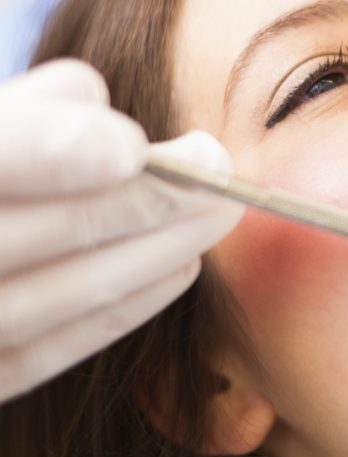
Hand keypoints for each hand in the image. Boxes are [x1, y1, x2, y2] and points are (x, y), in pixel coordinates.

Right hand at [0, 60, 242, 402]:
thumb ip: (14, 116)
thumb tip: (95, 97)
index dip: (49, 152)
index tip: (132, 146)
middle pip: (16, 235)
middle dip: (132, 201)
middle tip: (218, 167)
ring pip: (34, 303)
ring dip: (140, 258)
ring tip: (213, 214)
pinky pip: (28, 359)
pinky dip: (109, 315)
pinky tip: (176, 270)